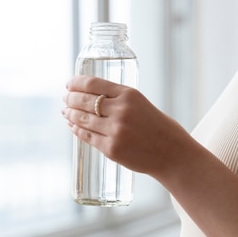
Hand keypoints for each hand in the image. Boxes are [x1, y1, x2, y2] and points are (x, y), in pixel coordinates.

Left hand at [62, 75, 187, 177]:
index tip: (69, 84)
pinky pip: (87, 137)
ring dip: (71, 114)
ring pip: (82, 119)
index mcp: (129, 94)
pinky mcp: (111, 149)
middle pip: (84, 100)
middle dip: (70, 98)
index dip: (76, 83)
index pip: (93, 83)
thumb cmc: (158, 128)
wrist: (172, 153)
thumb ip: (119, 100)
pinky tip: (73, 126)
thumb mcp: (141, 104)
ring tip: (66, 111)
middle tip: (65, 98)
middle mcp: (120, 110)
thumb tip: (90, 98)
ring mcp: (115, 131)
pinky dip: (77, 130)